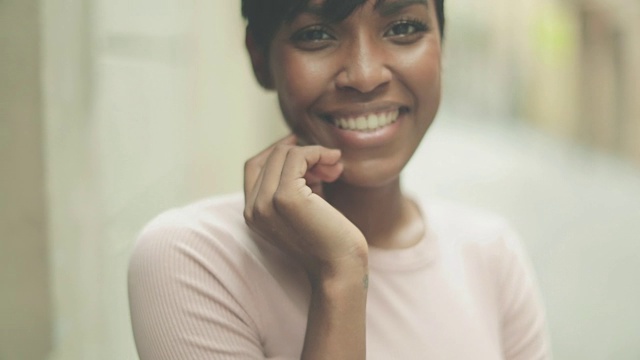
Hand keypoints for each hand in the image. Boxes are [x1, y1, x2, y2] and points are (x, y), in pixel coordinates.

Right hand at [243, 135, 367, 280]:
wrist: (340, 269)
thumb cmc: (330, 240)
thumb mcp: (305, 206)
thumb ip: (298, 183)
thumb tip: (305, 152)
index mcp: (253, 214)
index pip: (254, 166)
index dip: (278, 151)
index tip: (304, 147)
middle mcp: (253, 209)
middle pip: (270, 157)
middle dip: (302, 153)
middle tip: (330, 165)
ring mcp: (265, 203)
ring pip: (283, 153)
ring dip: (313, 153)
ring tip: (334, 169)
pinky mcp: (284, 198)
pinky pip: (297, 156)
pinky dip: (317, 153)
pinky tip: (334, 163)